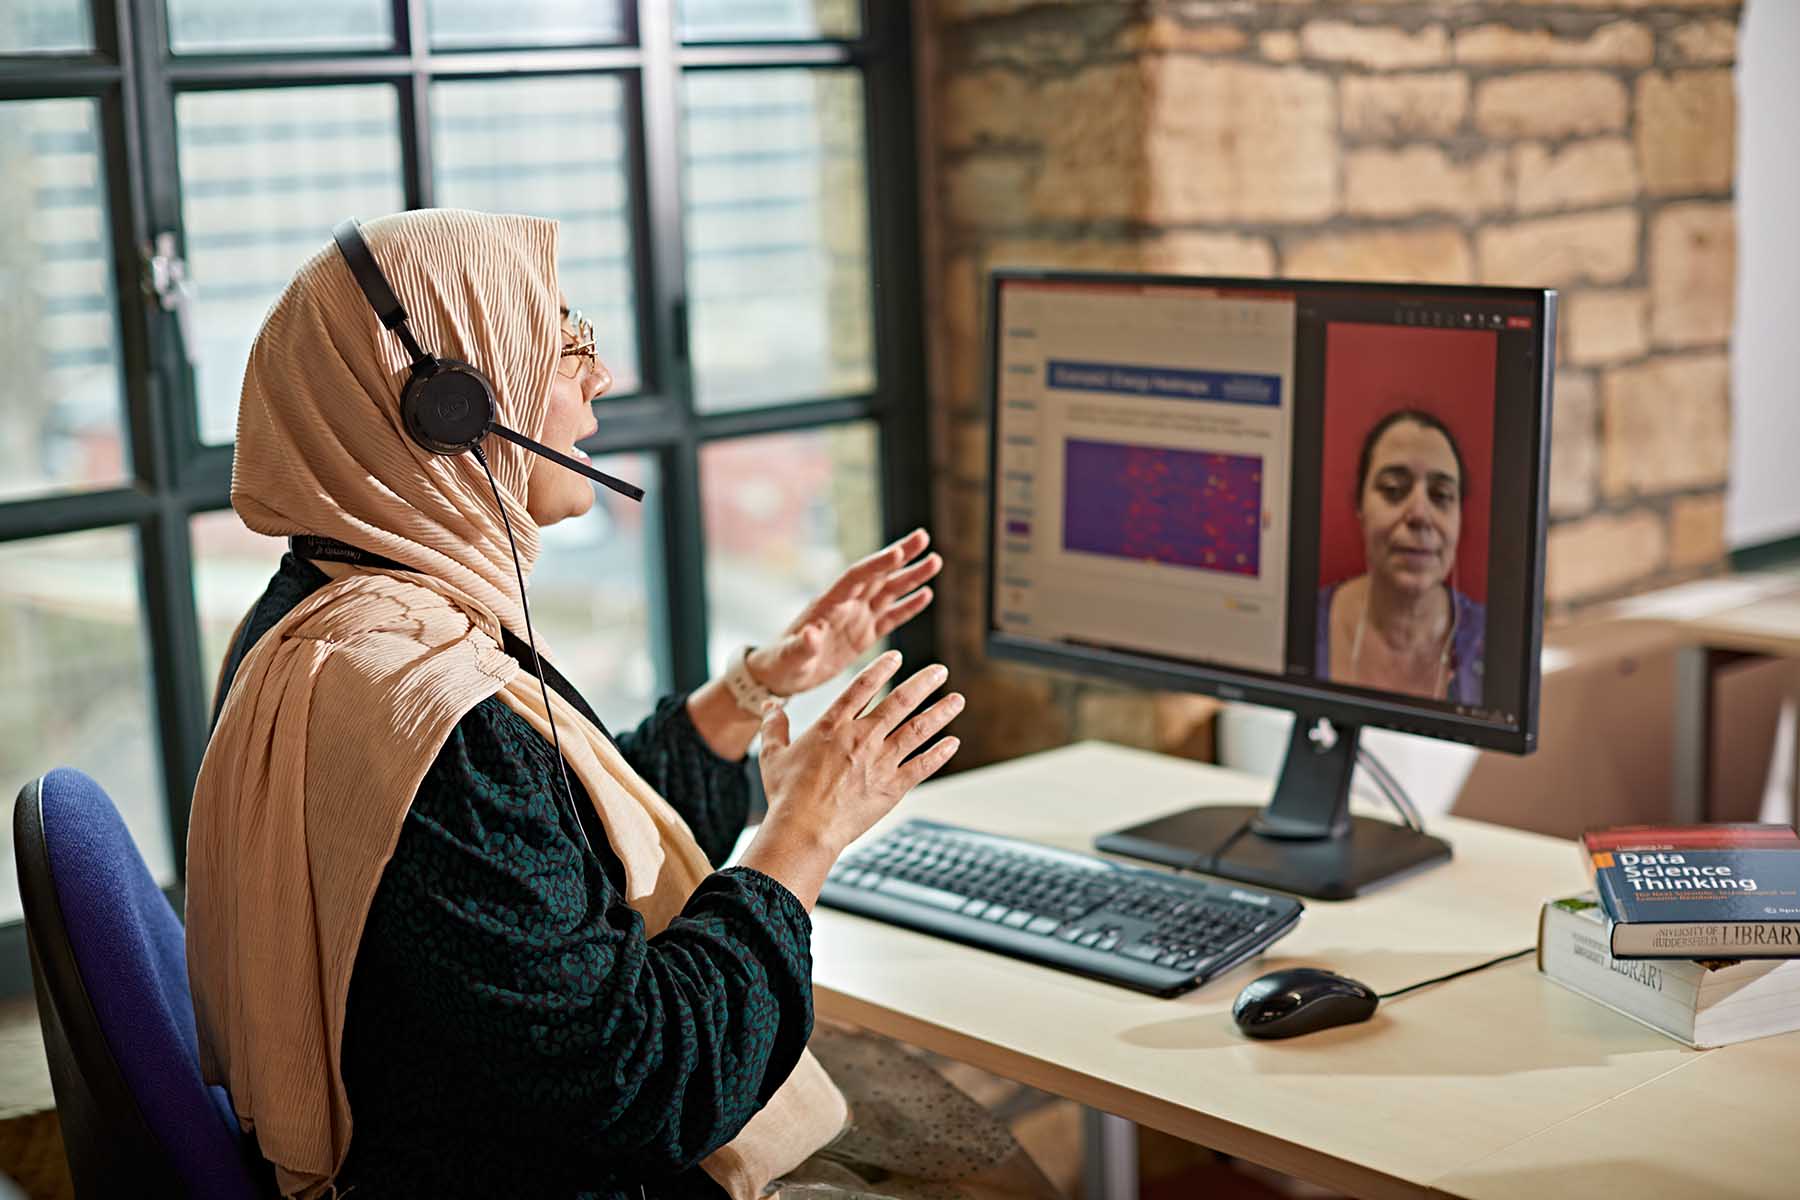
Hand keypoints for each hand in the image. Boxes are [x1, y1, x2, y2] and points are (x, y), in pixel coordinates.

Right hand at [739, 652, 962, 906]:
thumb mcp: (772, 754)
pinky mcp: (892, 786)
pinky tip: (953, 743)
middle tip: (940, 671)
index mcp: (833, 726)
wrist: (805, 829)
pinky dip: (939, 754)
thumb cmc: (786, 794)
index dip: (881, 669)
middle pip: (899, 702)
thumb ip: (774, 726)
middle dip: (923, 684)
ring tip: (957, 700)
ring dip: (939, 713)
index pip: (862, 686)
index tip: (897, 658)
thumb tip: (770, 705)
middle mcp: (862, 737)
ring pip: (917, 730)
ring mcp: (880, 761)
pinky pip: (922, 766)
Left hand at [745, 529, 941, 698]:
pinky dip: (908, 606)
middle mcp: (846, 605)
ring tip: (935, 561)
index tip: (899, 552)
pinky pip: (890, 617)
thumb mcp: (790, 656)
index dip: (877, 564)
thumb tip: (811, 634)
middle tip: (923, 537)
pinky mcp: (864, 635)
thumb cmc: (781, 663)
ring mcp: (857, 618)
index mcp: (828, 604)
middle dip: (901, 556)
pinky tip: (926, 594)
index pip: (856, 577)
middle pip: (878, 574)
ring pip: (889, 591)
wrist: (782, 675)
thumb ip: (802, 645)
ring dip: (911, 577)